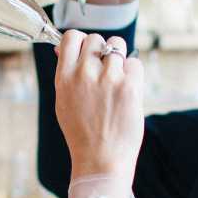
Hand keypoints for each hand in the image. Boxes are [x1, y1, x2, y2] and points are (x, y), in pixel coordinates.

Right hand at [54, 31, 143, 181]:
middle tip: (104, 70)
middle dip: (101, 50)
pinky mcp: (129, 86)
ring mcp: (107, 78)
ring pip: (117, 44)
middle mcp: (84, 74)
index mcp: (64, 77)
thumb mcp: (63, 102)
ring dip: (119, 57)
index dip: (81, 41)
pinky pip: (135, 62)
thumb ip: (65, 73)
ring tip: (118, 78)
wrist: (101, 160)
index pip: (72, 37)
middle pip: (96, 38)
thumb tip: (63, 48)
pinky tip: (128, 90)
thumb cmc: (82, 133)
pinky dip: (133, 73)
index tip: (86, 52)